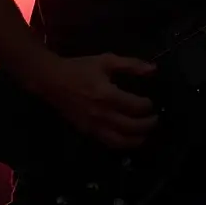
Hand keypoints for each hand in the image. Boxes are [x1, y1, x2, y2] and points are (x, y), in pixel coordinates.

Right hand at [37, 53, 157, 149]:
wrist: (51, 81)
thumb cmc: (80, 68)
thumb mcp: (106, 61)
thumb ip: (131, 65)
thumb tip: (153, 69)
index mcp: (107, 95)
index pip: (136, 107)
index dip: (147, 106)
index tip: (150, 103)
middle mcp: (102, 114)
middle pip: (132, 127)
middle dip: (147, 125)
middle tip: (154, 120)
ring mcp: (93, 125)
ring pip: (120, 141)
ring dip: (137, 140)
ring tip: (145, 134)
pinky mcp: (87, 131)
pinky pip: (108, 143)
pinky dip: (121, 143)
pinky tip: (128, 138)